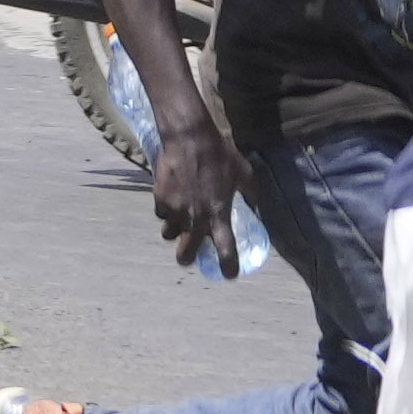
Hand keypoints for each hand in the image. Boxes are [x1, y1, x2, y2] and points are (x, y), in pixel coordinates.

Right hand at [148, 103, 240, 268]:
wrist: (189, 137)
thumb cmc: (221, 155)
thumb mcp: (245, 175)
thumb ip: (249, 195)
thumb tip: (252, 206)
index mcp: (219, 215)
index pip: (225, 251)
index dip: (228, 267)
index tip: (229, 275)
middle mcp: (195, 218)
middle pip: (187, 252)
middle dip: (188, 258)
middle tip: (189, 257)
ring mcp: (175, 209)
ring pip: (170, 233)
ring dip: (175, 231)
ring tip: (180, 222)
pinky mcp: (160, 197)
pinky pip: (161, 213)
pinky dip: (166, 211)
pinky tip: (173, 199)